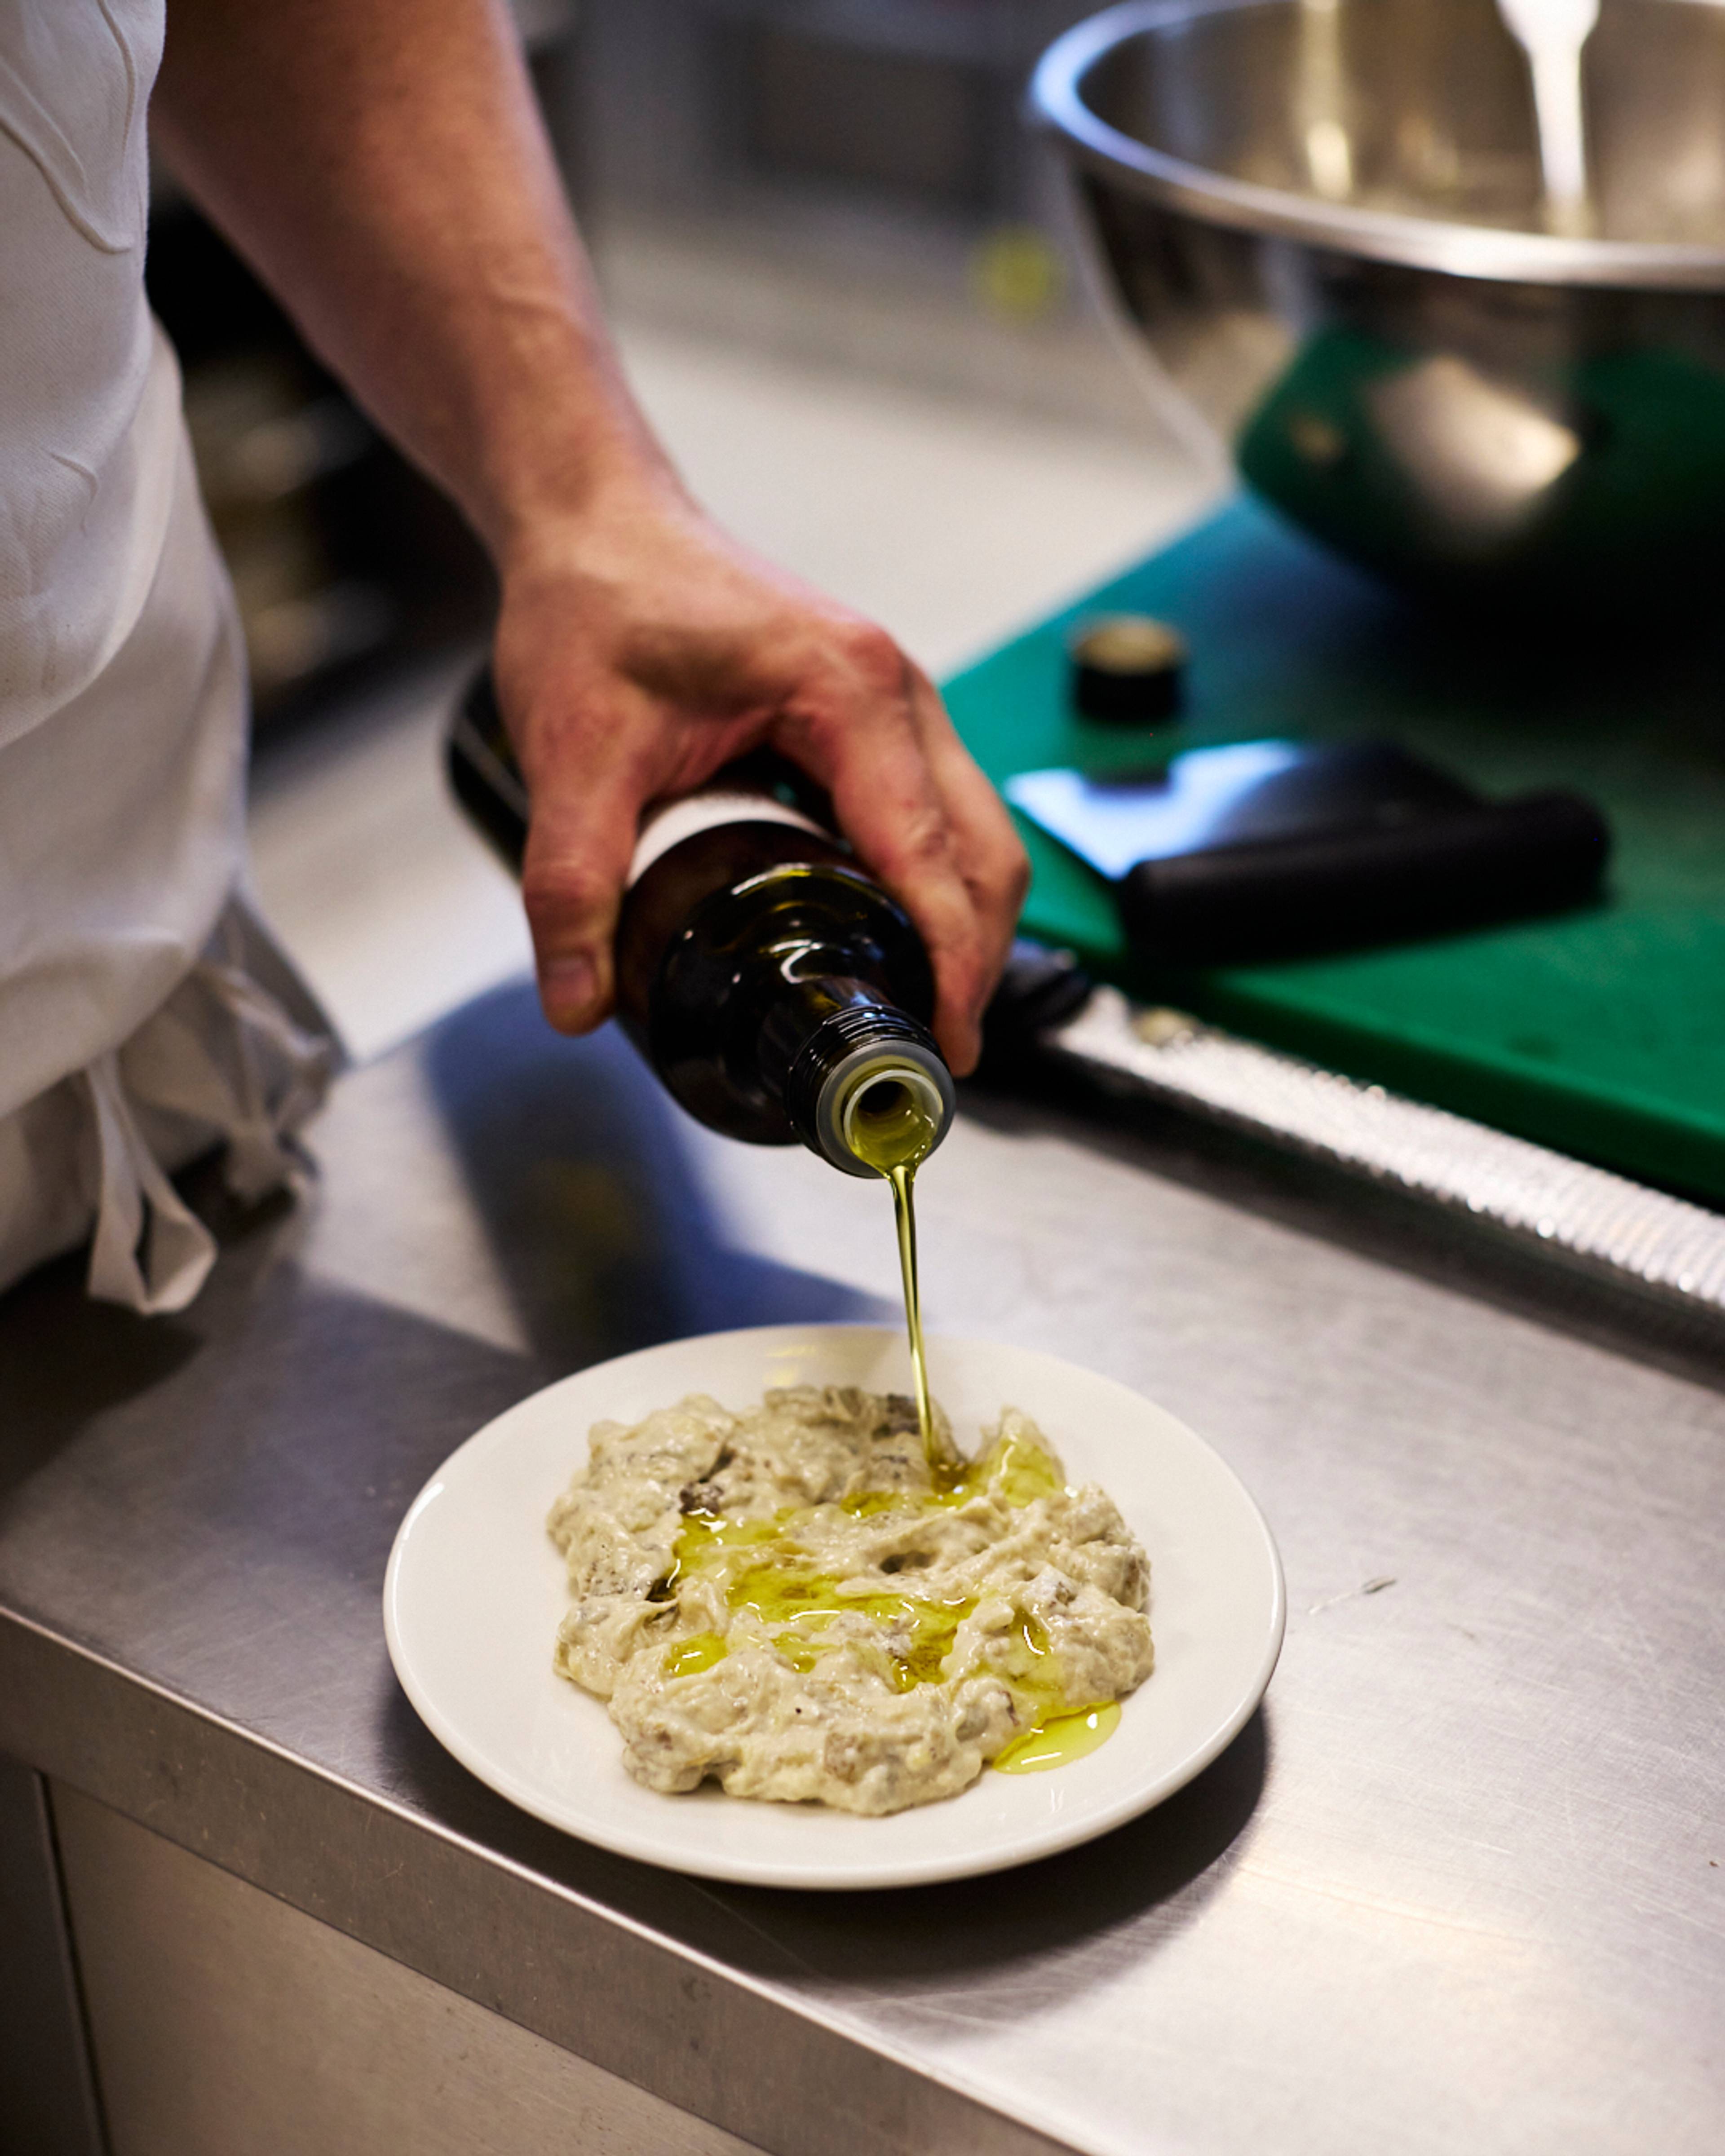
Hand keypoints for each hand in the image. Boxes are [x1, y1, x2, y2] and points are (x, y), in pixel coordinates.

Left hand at [491, 476, 1028, 1076]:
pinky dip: (930, 887)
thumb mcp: (572, 751)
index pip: (929, 856)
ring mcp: (896, 703)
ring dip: (959, 925)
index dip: (948, 963)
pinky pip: (935, 815)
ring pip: (973, 835)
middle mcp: (896, 692)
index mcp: (846, 691)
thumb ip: (571, 882)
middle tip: (929, 1050)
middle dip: (972, 960)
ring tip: (914, 1010)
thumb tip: (577, 1003)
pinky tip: (883, 940)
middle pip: (984, 852)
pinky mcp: (874, 719)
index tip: (943, 1045)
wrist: (595, 522)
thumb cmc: (597, 600)